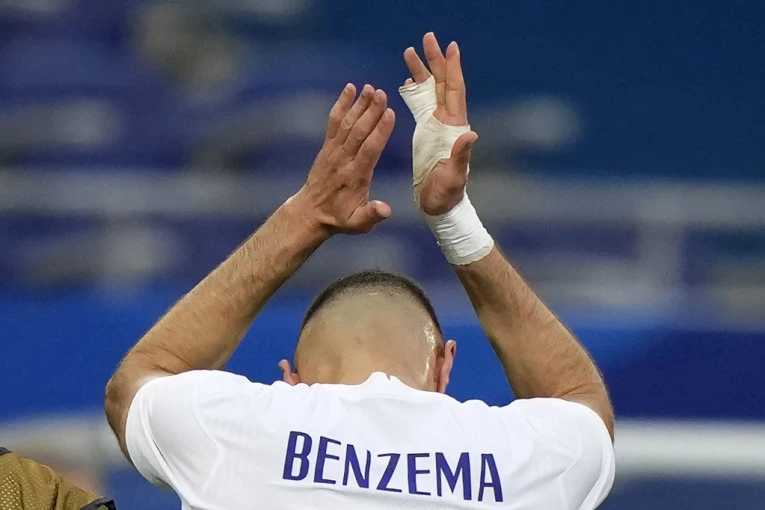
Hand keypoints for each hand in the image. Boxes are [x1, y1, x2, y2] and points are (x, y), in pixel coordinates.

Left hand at [296, 83, 394, 234]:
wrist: (311, 213)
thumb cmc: (340, 218)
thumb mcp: (358, 224)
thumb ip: (372, 215)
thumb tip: (386, 209)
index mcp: (355, 177)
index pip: (369, 150)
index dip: (379, 131)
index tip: (390, 114)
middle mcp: (343, 160)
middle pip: (357, 132)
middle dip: (370, 112)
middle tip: (382, 94)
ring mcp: (333, 151)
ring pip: (347, 124)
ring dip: (359, 105)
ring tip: (371, 88)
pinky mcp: (327, 146)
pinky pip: (333, 122)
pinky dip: (341, 104)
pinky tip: (350, 89)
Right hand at [403, 33, 477, 215]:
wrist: (439, 207)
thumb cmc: (447, 195)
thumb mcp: (454, 177)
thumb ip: (461, 156)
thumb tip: (470, 133)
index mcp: (454, 129)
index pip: (455, 92)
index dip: (454, 69)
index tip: (451, 47)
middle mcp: (447, 123)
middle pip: (442, 84)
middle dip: (436, 61)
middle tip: (428, 38)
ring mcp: (436, 127)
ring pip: (430, 92)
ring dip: (422, 72)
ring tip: (410, 52)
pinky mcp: (426, 134)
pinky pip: (420, 107)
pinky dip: (414, 91)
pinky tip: (407, 80)